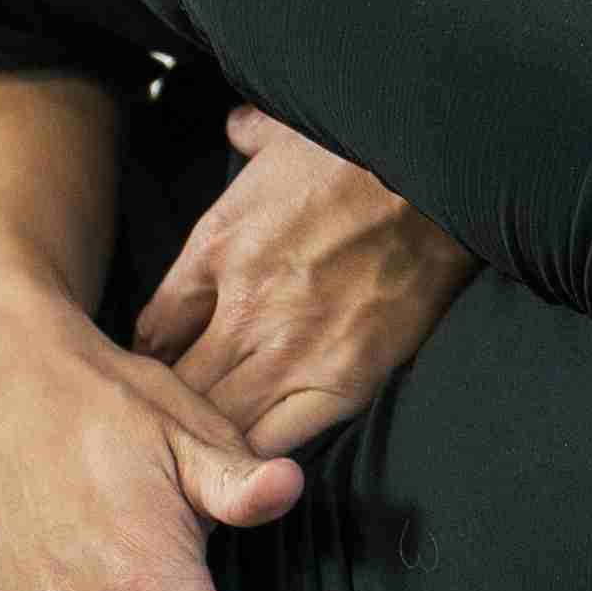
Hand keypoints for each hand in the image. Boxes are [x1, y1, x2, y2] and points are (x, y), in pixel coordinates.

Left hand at [129, 106, 476, 454]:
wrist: (439, 179)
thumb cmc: (366, 151)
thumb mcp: (287, 129)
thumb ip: (250, 134)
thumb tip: (238, 127)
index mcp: (217, 247)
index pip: (154, 328)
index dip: (153, 357)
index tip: (163, 370)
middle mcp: (241, 308)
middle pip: (176, 388)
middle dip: (171, 412)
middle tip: (175, 432)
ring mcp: (289, 350)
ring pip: (218, 421)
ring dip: (212, 440)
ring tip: (210, 458)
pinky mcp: (341, 382)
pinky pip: (277, 441)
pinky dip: (261, 454)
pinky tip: (256, 463)